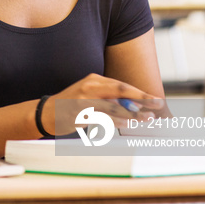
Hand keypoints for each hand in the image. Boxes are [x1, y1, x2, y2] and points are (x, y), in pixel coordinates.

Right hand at [41, 73, 164, 135]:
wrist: (47, 112)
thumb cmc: (72, 105)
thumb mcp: (90, 95)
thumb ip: (109, 98)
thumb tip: (135, 106)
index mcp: (94, 80)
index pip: (122, 85)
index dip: (141, 92)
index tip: (156, 99)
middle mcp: (89, 86)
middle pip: (120, 90)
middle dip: (141, 98)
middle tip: (157, 105)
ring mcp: (83, 98)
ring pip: (113, 104)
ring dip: (132, 112)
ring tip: (146, 118)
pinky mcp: (79, 111)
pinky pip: (102, 116)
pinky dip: (116, 119)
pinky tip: (127, 123)